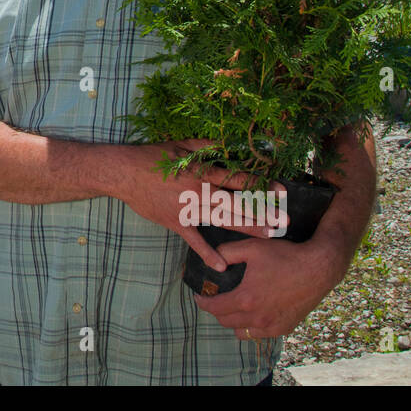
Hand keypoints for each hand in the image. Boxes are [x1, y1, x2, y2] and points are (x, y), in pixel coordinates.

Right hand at [120, 141, 286, 271]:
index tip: (281, 190)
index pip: (238, 180)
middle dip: (263, 212)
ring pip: (223, 221)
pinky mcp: (177, 222)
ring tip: (269, 237)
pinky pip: (195, 240)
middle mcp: (200, 192)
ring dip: (247, 228)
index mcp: (203, 171)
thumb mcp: (181, 145)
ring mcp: (189, 209)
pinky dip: (207, 254)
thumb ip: (205, 145)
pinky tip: (222, 266)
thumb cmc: (153, 157)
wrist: (125, 173)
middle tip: (285, 221)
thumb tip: (227, 143)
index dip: (261, 184)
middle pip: (238, 204)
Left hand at [193, 231, 341, 338]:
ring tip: (234, 306)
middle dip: (216, 310)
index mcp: (245, 299)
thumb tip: (212, 260)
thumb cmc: (285, 256)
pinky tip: (254, 312)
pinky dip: (252, 326)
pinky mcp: (284, 328)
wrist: (318, 268)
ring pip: (241, 331)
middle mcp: (257, 317)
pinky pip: (259, 334)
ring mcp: (271, 326)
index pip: (214, 308)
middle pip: (225, 321)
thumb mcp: (252, 248)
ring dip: (233, 320)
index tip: (199, 296)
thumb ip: (227, 252)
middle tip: (216, 298)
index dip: (202, 302)